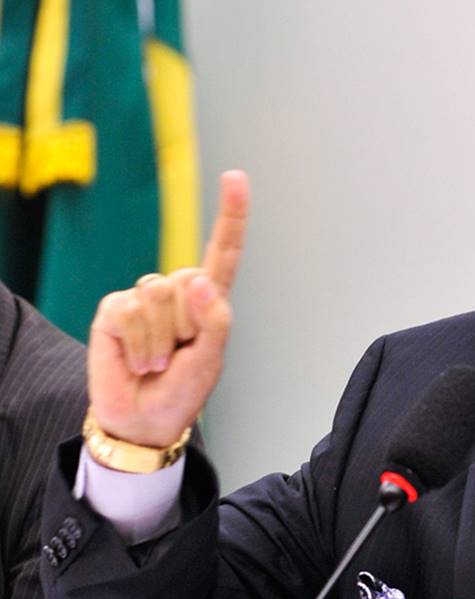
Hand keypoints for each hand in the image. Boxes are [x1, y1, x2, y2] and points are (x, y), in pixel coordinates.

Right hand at [87, 170, 249, 447]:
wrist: (143, 420)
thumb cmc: (182, 391)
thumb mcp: (211, 361)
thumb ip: (216, 322)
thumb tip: (200, 282)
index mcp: (209, 299)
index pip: (223, 251)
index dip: (231, 215)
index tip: (236, 177)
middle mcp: (177, 292)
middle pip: (190, 279)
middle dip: (189, 324)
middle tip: (180, 355)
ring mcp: (142, 298)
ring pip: (160, 295)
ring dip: (163, 341)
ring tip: (160, 362)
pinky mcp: (113, 309)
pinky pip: (131, 312)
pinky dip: (140, 345)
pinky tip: (139, 362)